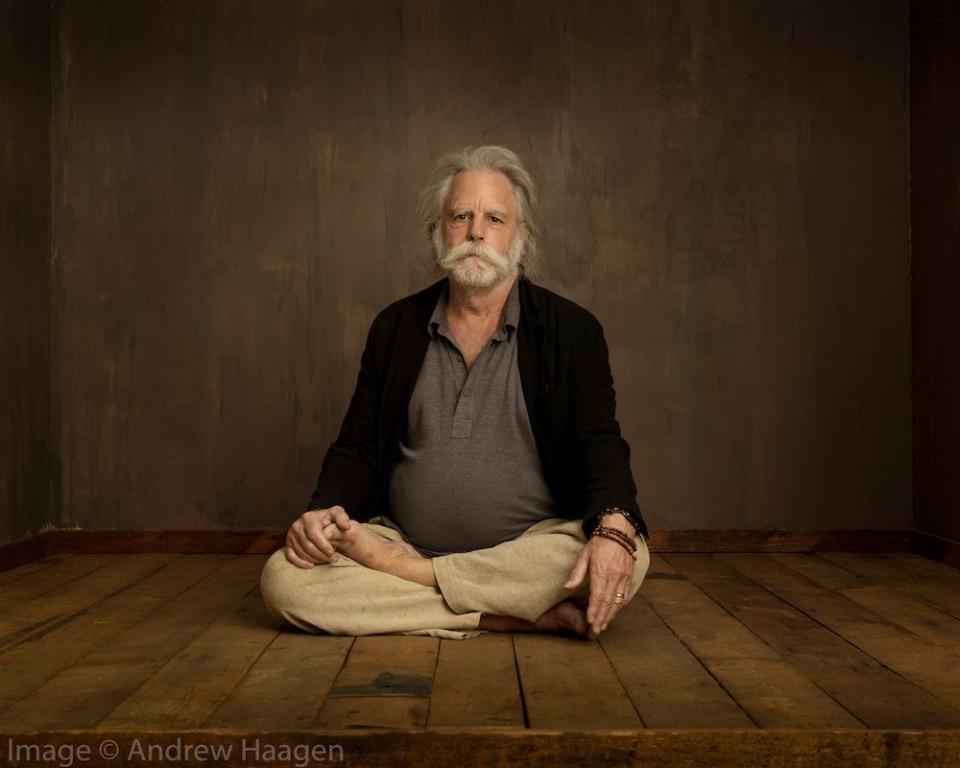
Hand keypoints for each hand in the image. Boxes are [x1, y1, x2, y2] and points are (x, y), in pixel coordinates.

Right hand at [284, 505, 351, 568]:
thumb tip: (346, 527)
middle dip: (321, 555)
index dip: (324, 546)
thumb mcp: (337, 513)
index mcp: (308, 517)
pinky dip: (300, 563)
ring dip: (315, 560)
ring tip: (327, 561)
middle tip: (333, 559)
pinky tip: (311, 565)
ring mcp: (291, 535)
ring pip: (301, 552)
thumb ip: (342, 518)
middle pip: (308, 546)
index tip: (333, 553)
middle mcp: (297, 525)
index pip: (315, 535)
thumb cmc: (329, 519)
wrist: (319, 521)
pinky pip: (291, 557)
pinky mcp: (288, 544)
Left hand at [563, 515, 635, 638]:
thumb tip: (566, 588)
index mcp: (601, 570)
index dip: (594, 610)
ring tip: (603, 626)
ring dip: (610, 616)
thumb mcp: (584, 555)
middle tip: (596, 631)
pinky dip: (619, 607)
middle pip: (608, 602)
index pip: (597, 595)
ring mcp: (623, 577)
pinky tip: (613, 614)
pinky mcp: (629, 577)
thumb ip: (576, 573)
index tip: (590, 621)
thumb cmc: (598, 543)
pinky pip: (624, 596)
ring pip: (617, 601)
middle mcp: (614, 576)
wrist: (617, 532)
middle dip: (601, 618)